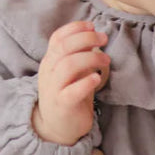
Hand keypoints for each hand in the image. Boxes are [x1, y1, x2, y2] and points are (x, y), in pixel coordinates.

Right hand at [32, 21, 109, 144]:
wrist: (56, 128)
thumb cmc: (68, 95)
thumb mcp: (71, 72)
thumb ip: (78, 55)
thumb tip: (95, 37)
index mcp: (50, 61)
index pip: (57, 38)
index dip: (75, 28)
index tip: (92, 26)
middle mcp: (49, 72)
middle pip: (64, 47)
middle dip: (86, 38)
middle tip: (104, 39)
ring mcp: (54, 88)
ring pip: (68, 65)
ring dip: (91, 58)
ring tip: (106, 61)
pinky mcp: (63, 104)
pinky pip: (73, 91)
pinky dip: (87, 82)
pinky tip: (97, 78)